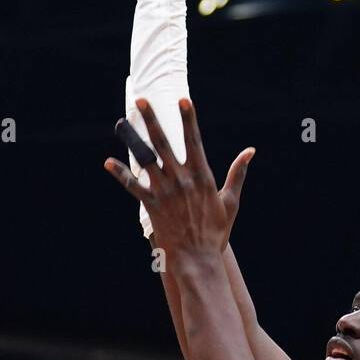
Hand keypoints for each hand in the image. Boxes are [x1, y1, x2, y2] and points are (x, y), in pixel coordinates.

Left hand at [105, 97, 243, 258]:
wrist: (197, 260)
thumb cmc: (215, 233)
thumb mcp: (231, 202)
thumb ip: (238, 174)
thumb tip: (250, 151)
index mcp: (202, 176)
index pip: (194, 140)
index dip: (188, 119)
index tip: (182, 99)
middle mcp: (181, 179)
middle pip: (163, 143)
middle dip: (152, 120)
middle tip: (142, 101)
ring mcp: (164, 192)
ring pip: (145, 159)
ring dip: (132, 140)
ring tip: (121, 124)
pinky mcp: (151, 205)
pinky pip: (132, 186)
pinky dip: (120, 174)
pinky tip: (108, 163)